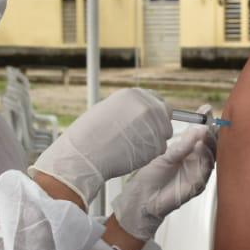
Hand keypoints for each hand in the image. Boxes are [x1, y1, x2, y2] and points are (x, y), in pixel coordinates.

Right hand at [29, 88, 171, 206]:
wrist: (84, 155)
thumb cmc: (88, 136)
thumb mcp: (107, 109)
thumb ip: (128, 108)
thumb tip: (139, 111)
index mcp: (133, 94)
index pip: (156, 99)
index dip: (153, 111)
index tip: (148, 121)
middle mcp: (147, 105)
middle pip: (166, 113)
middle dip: (158, 124)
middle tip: (143, 136)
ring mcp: (154, 124)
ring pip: (165, 132)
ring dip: (154, 139)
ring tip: (132, 146)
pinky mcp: (157, 144)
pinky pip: (161, 148)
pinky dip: (150, 153)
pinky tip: (132, 154)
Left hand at [113, 107, 217, 241]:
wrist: (143, 197)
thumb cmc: (153, 176)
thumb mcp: (167, 154)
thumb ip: (183, 143)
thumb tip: (199, 127)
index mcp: (191, 153)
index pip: (204, 135)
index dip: (207, 123)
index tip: (207, 110)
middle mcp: (197, 162)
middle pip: (213, 145)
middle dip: (213, 131)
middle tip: (210, 120)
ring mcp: (199, 174)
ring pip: (212, 157)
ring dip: (211, 143)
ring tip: (206, 131)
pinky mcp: (197, 186)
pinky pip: (205, 171)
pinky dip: (205, 158)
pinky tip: (202, 147)